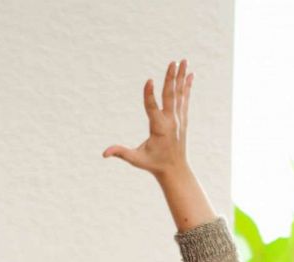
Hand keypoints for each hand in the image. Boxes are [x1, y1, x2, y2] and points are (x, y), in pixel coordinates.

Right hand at [104, 59, 192, 178]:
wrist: (175, 169)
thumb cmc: (152, 164)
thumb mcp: (136, 159)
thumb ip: (121, 153)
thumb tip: (104, 153)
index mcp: (159, 128)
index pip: (153, 108)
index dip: (149, 95)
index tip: (149, 81)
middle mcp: (171, 121)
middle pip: (170, 95)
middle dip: (171, 78)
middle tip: (173, 62)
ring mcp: (179, 118)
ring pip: (180, 94)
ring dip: (181, 77)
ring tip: (183, 60)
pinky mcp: (183, 118)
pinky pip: (185, 98)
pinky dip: (187, 86)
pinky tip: (190, 74)